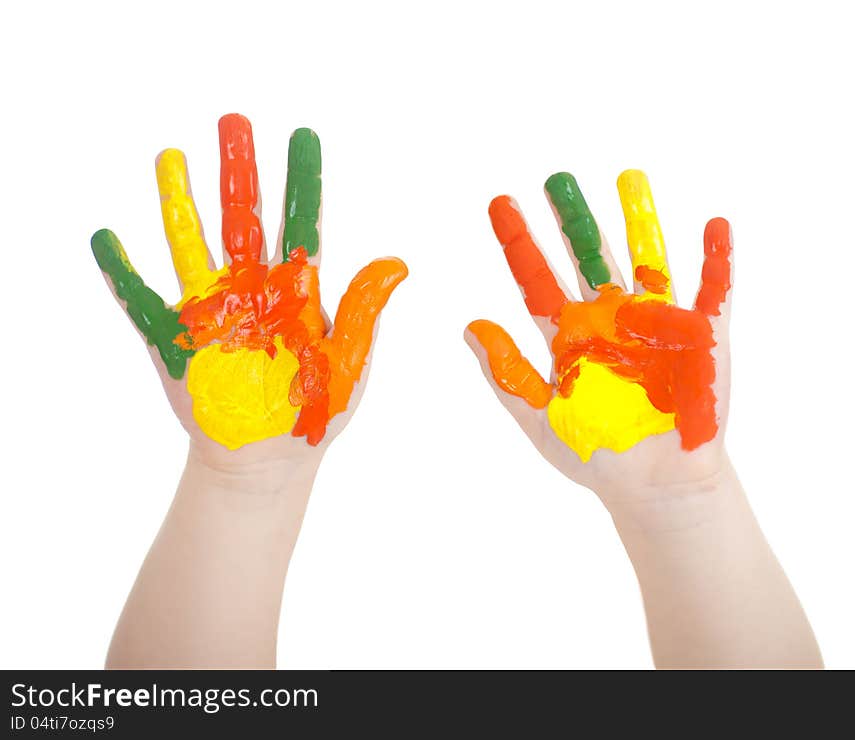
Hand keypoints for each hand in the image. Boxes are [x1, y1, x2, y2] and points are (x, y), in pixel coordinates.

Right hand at [91, 114, 406, 463]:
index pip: (301, 224)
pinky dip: (124, 272)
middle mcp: (252, 289)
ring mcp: (212, 310)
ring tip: (169, 157)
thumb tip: (398, 262)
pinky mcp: (176, 340)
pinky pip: (144, 301)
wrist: (267, 462)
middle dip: (239, 171)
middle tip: (234, 121)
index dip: (302, 181)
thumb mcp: (349, 366)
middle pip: (243, 219)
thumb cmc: (313, 415)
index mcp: (296, 292)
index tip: (303, 136)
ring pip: (193, 244)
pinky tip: (107, 239)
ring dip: (179, 203)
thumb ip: (363, 313)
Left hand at [465, 170, 731, 503]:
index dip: (519, 243)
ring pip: (645, 258)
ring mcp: (655, 322)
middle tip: (556, 179)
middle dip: (572, 219)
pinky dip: (716, 259)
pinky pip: (712, 289)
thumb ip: (507, 373)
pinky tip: (713, 224)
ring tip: (628, 177)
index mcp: (570, 336)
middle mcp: (609, 320)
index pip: (537, 279)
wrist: (654, 486)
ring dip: (639, 219)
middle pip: (587, 257)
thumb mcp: (540, 417)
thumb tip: (469, 326)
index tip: (500, 203)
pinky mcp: (701, 336)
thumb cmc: (598, 456)